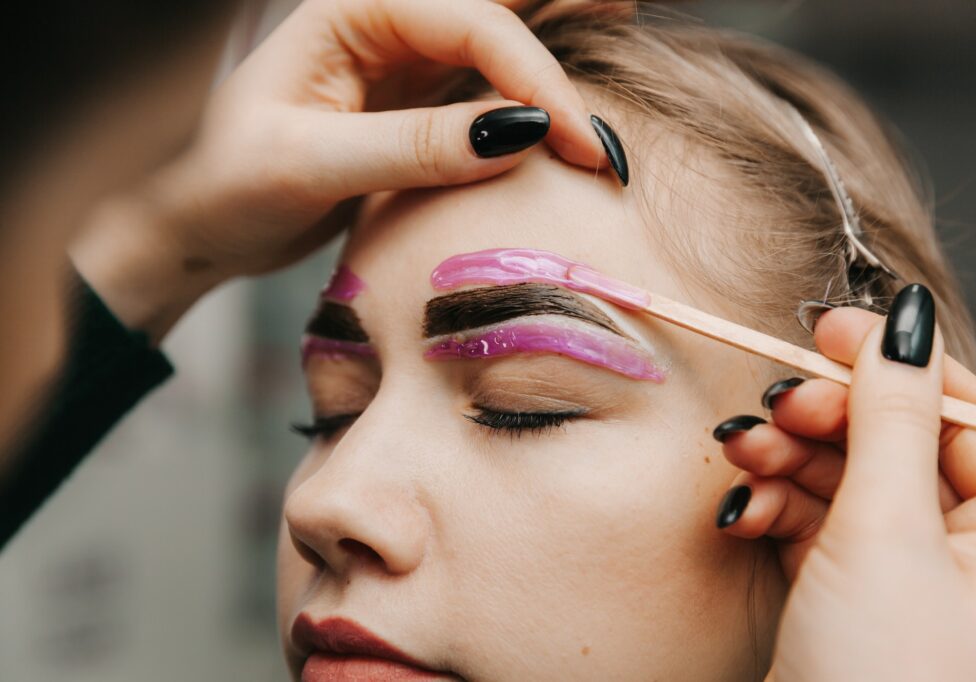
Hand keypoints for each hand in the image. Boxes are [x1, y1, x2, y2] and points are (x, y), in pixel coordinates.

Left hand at [73, 0, 605, 340]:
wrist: (196, 223)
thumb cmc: (224, 183)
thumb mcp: (310, 164)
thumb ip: (412, 146)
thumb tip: (516, 136)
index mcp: (353, 10)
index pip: (474, 24)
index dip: (537, 80)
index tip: (578, 142)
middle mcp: (384, 23)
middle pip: (495, 1)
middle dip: (565, 7)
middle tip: (636, 9)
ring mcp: (402, 61)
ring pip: (498, 30)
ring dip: (559, 26)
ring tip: (626, 14)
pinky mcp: (412, 103)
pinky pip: (484, 78)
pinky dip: (530, 77)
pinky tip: (563, 82)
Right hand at [712, 291, 975, 679]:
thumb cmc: (880, 681)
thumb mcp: (887, 534)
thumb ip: (894, 418)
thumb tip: (904, 323)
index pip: (968, 414)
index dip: (896, 365)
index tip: (829, 329)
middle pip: (900, 439)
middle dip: (827, 420)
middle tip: (772, 405)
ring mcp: (917, 567)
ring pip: (852, 474)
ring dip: (788, 459)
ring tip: (740, 455)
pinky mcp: (862, 585)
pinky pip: (823, 516)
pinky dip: (779, 502)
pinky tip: (744, 507)